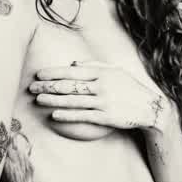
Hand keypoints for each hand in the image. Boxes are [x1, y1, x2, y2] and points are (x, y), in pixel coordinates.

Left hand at [28, 60, 172, 132]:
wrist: (149, 108)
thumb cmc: (130, 88)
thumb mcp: (116, 71)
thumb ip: (94, 66)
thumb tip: (73, 64)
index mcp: (102, 73)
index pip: (73, 71)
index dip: (54, 72)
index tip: (39, 74)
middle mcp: (102, 86)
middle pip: (70, 85)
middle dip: (49, 86)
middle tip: (32, 87)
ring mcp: (104, 102)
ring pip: (73, 101)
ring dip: (54, 100)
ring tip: (38, 100)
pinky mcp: (106, 117)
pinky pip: (82, 116)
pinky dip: (67, 115)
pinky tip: (55, 115)